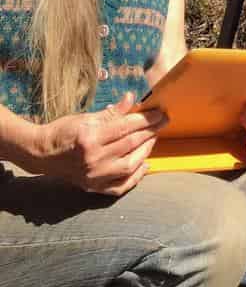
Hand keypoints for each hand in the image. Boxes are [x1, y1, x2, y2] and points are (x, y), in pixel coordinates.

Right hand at [33, 92, 165, 195]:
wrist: (41, 154)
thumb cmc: (63, 132)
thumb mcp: (86, 117)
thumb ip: (112, 112)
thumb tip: (132, 99)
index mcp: (91, 138)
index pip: (126, 127)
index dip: (146, 118)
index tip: (160, 112)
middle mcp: (94, 159)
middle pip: (130, 144)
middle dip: (151, 131)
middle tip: (163, 121)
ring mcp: (94, 176)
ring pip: (130, 165)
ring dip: (146, 151)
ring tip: (153, 138)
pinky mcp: (93, 187)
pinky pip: (120, 186)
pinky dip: (135, 177)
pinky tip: (145, 165)